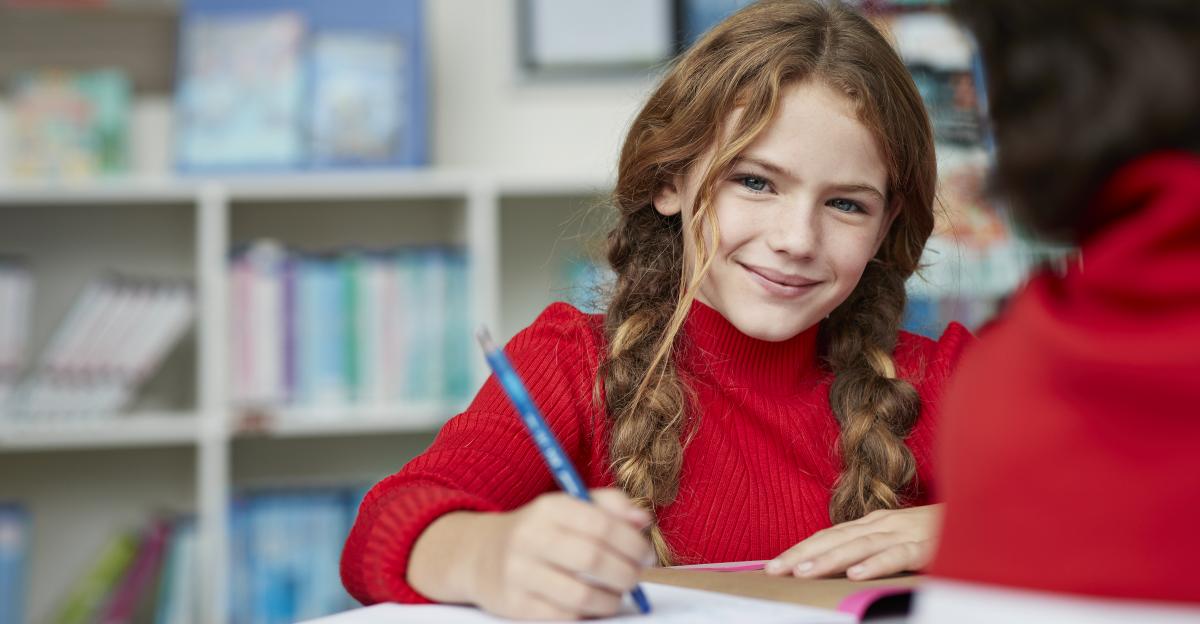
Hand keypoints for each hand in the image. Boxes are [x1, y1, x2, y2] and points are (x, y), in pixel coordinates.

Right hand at [468, 488, 653, 619]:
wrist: (481, 554)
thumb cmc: (540, 530)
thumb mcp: (569, 506)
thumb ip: (610, 506)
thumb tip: (642, 521)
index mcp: (549, 508)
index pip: (602, 524)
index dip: (633, 543)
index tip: (645, 555)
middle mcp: (530, 537)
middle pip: (593, 559)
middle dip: (626, 573)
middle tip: (635, 577)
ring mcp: (519, 573)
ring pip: (582, 595)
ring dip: (611, 599)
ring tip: (616, 593)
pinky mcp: (515, 604)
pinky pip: (565, 617)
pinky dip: (588, 614)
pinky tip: (592, 604)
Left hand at [764, 504, 942, 580]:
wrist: (985, 515)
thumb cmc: (942, 534)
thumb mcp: (901, 540)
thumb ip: (874, 550)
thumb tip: (843, 569)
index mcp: (875, 523)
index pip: (828, 535)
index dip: (800, 549)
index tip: (772, 565)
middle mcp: (885, 523)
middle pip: (835, 538)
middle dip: (801, 554)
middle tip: (773, 570)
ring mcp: (906, 532)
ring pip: (860, 545)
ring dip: (828, 559)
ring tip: (802, 573)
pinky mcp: (929, 546)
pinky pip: (899, 555)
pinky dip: (876, 564)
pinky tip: (855, 574)